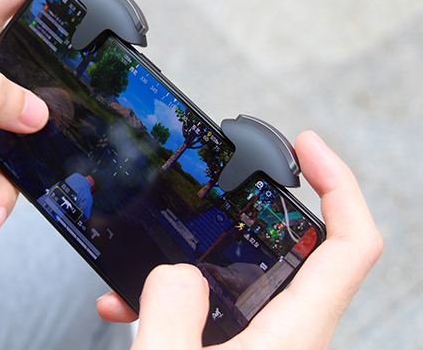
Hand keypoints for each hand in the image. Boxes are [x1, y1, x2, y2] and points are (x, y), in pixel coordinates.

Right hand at [97, 130, 383, 348]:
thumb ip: (169, 311)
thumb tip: (177, 274)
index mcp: (293, 337)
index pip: (352, 244)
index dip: (340, 183)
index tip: (306, 145)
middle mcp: (290, 340)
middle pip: (297, 251)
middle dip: (246, 221)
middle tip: (212, 197)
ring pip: (241, 284)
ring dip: (191, 268)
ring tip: (136, 271)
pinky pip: (213, 313)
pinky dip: (176, 301)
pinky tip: (125, 308)